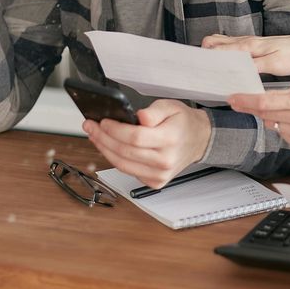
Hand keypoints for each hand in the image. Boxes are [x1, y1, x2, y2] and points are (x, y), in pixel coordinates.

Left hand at [83, 99, 211, 187]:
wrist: (199, 140)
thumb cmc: (183, 123)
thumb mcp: (171, 106)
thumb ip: (153, 111)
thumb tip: (138, 116)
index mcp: (170, 139)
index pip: (135, 137)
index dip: (114, 130)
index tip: (102, 122)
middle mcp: (165, 160)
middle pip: (125, 152)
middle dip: (103, 138)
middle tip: (91, 127)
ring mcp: (160, 174)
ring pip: (123, 165)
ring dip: (104, 150)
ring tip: (95, 137)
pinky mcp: (156, 182)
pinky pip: (129, 172)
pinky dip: (116, 160)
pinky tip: (109, 148)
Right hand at [202, 34, 289, 75]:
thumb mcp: (276, 64)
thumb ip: (254, 66)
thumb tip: (233, 70)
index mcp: (249, 46)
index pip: (218, 49)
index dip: (206, 58)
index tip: (198, 69)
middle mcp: (247, 41)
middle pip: (214, 42)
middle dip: (204, 54)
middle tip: (201, 70)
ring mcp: (250, 42)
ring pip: (222, 43)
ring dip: (213, 53)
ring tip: (209, 69)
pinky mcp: (255, 46)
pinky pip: (232, 47)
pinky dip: (224, 53)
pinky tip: (225, 65)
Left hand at [228, 90, 289, 149]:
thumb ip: (284, 97)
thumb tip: (260, 100)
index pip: (265, 102)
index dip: (246, 100)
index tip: (233, 98)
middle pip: (264, 114)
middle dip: (249, 108)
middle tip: (236, 102)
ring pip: (271, 124)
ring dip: (269, 118)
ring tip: (284, 113)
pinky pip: (281, 134)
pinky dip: (282, 127)